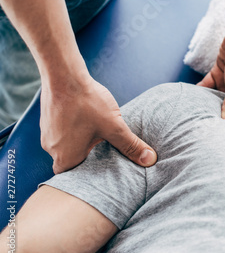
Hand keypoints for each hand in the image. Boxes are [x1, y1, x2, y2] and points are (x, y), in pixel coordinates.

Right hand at [40, 75, 156, 173]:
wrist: (64, 75)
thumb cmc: (87, 102)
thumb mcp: (114, 126)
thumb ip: (130, 145)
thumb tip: (149, 160)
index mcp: (65, 157)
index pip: (74, 177)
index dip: (88, 174)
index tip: (102, 168)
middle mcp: (51, 149)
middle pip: (70, 160)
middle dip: (87, 156)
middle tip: (103, 150)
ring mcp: (47, 133)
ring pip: (65, 145)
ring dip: (80, 141)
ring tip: (96, 133)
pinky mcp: (47, 119)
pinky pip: (61, 130)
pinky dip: (73, 128)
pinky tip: (86, 119)